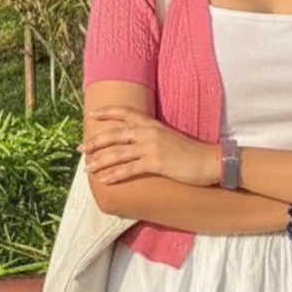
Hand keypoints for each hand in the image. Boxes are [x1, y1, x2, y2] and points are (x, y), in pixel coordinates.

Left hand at [82, 106, 220, 186]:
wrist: (211, 161)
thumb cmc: (192, 153)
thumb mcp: (170, 138)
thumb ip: (153, 137)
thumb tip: (137, 145)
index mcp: (153, 124)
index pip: (125, 112)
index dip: (107, 112)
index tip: (91, 115)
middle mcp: (149, 132)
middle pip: (115, 134)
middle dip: (95, 142)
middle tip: (80, 149)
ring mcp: (152, 147)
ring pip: (118, 153)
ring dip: (100, 161)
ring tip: (88, 169)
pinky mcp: (156, 162)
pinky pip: (129, 169)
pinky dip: (114, 175)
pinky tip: (104, 180)